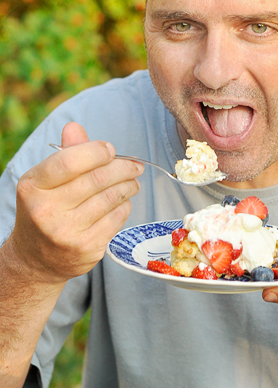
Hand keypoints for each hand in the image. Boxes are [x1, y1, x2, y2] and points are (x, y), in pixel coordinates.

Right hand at [9, 122, 143, 281]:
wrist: (36, 260)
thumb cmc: (45, 210)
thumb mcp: (45, 182)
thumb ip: (64, 154)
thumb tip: (75, 127)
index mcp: (33, 187)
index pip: (70, 160)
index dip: (96, 151)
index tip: (110, 150)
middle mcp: (46, 210)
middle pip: (97, 179)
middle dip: (123, 168)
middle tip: (135, 166)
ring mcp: (66, 232)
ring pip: (111, 198)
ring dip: (129, 186)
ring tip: (134, 182)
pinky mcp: (86, 248)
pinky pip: (116, 219)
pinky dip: (125, 206)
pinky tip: (124, 202)